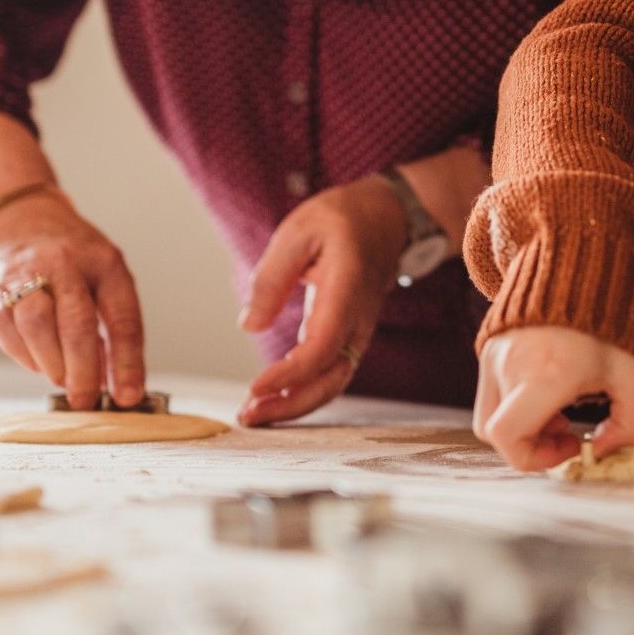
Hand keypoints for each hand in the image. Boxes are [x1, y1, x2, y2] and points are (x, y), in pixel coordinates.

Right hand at [0, 188, 145, 410]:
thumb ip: (112, 323)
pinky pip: (10, 334)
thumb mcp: (103, 275)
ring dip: (54, 365)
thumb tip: (117, 382)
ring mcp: (25, 275)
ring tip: (64, 381)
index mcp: (104, 261)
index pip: (123, 316)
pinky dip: (28, 358)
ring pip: (38, 328)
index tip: (128, 396)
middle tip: (87, 401)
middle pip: (77, 324)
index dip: (127, 361)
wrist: (15, 221)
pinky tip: (41, 363)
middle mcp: (65, 264)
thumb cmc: (70, 259)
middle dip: (84, 371)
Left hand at [236, 176, 409, 425]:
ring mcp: (358, 332)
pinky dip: (303, 392)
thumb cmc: (341, 220)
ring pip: (333, 383)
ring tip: (253, 414)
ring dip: (295, 405)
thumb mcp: (298, 231)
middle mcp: (359, 319)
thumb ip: (273, 277)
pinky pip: (330, 374)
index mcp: (347, 288)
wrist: (386, 219)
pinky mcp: (348, 337)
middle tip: (247, 415)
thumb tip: (249, 325)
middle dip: (291, 405)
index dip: (291, 374)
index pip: (323, 346)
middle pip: (332, 379)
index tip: (256, 387)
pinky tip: (273, 397)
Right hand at [475, 326, 633, 470]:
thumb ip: (632, 426)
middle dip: (530, 445)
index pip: (507, 437)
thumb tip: (603, 454)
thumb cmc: (611, 321)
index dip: (535, 458)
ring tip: (558, 406)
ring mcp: (493, 354)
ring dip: (521, 424)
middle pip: (495, 433)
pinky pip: (490, 391)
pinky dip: (513, 403)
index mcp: (545, 374)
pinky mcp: (488, 346)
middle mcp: (510, 365)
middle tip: (565, 430)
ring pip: (489, 414)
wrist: (580, 262)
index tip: (571, 444)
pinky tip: (547, 386)